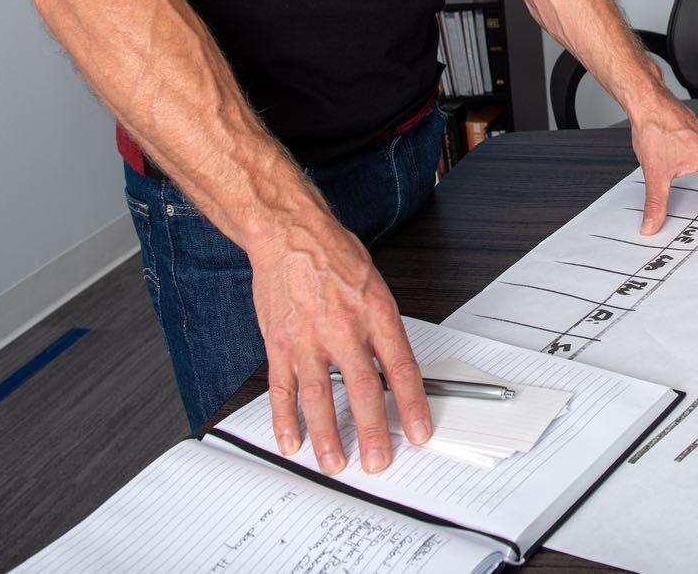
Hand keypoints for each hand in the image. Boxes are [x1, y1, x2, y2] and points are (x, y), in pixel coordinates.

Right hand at [252, 217, 431, 474]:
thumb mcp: (376, 287)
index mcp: (377, 314)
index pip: (401, 369)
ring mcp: (308, 338)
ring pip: (320, 396)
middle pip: (363, 390)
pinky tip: (291, 440)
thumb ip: (385, 329)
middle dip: (372, 431)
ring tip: (335, 463)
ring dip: (328, 435)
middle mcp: (344, 328)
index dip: (411, 405)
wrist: (290, 234)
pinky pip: (282, 388)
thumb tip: (396, 371)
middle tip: (378, 461)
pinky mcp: (279, 342)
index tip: (418, 433)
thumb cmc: (335, 256)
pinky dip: (285, 418)